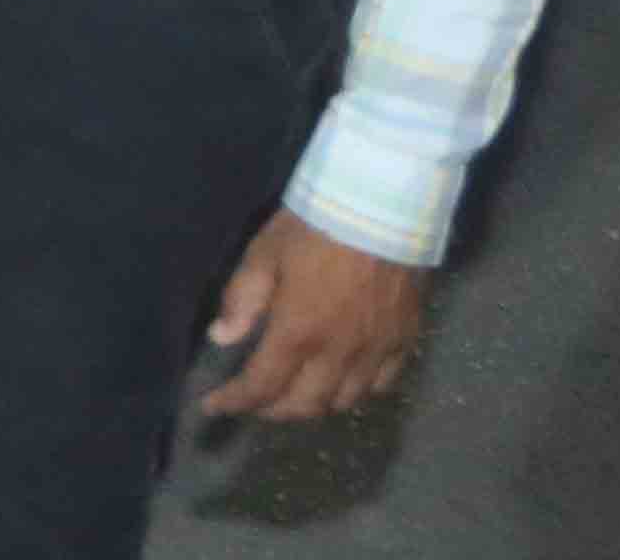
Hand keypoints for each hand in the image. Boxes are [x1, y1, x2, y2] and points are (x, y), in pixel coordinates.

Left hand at [195, 208, 425, 421]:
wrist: (383, 209)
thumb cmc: (315, 227)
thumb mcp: (264, 253)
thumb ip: (243, 299)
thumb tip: (221, 338)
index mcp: (299, 333)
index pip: (262, 386)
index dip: (235, 403)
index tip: (214, 407)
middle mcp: (339, 354)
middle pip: (305, 405)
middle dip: (272, 410)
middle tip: (252, 401)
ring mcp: (376, 351)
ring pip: (344, 401)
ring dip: (313, 405)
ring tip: (293, 393)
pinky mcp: (405, 341)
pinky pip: (381, 385)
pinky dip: (356, 393)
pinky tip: (341, 382)